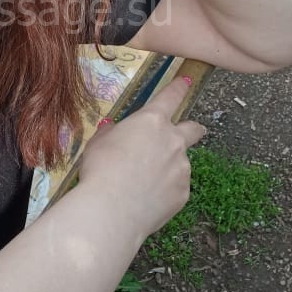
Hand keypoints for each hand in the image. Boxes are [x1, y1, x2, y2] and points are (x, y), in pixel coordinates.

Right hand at [78, 78, 204, 242]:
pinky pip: (175, 188)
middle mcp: (173, 141)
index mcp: (152, 121)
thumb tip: (114, 130)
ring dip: (168, 168)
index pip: (170, 97)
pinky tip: (146, 199)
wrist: (111, 209)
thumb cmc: (100, 169)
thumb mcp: (98, 143)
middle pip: (193, 129)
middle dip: (193, 129)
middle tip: (189, 133)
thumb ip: (111, 134)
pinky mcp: (184, 193)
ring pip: (179, 163)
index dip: (178, 88)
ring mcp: (182, 168)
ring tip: (142, 184)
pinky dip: (164, 191)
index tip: (185, 83)